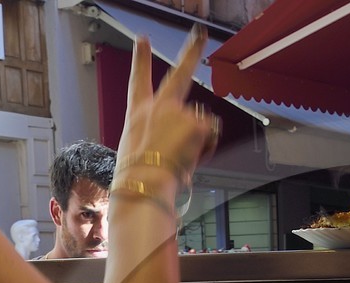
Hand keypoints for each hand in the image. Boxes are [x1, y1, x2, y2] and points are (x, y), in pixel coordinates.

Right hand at [118, 32, 219, 187]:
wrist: (144, 182)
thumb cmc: (138, 174)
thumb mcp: (137, 150)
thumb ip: (158, 137)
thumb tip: (181, 144)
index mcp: (139, 113)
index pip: (139, 80)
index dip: (141, 58)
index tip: (142, 39)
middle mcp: (159, 106)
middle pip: (180, 73)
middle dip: (192, 50)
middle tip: (201, 34)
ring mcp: (179, 112)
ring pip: (201, 122)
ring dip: (199, 139)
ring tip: (181, 157)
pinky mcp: (197, 123)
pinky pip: (212, 134)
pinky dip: (208, 147)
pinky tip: (192, 156)